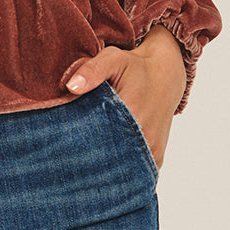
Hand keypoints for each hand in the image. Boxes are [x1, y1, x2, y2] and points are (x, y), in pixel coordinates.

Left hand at [59, 25, 186, 168]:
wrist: (166, 75)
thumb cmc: (135, 66)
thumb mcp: (113, 59)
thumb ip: (92, 70)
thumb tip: (70, 87)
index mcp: (133, 115)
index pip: (97, 139)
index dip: (79, 141)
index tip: (64, 140)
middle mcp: (145, 138)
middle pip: (109, 158)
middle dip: (89, 156)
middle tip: (69, 152)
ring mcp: (153, 151)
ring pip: (123, 167)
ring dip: (106, 164)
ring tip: (86, 158)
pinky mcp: (157, 157)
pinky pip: (135, 170)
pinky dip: (121, 167)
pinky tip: (106, 159)